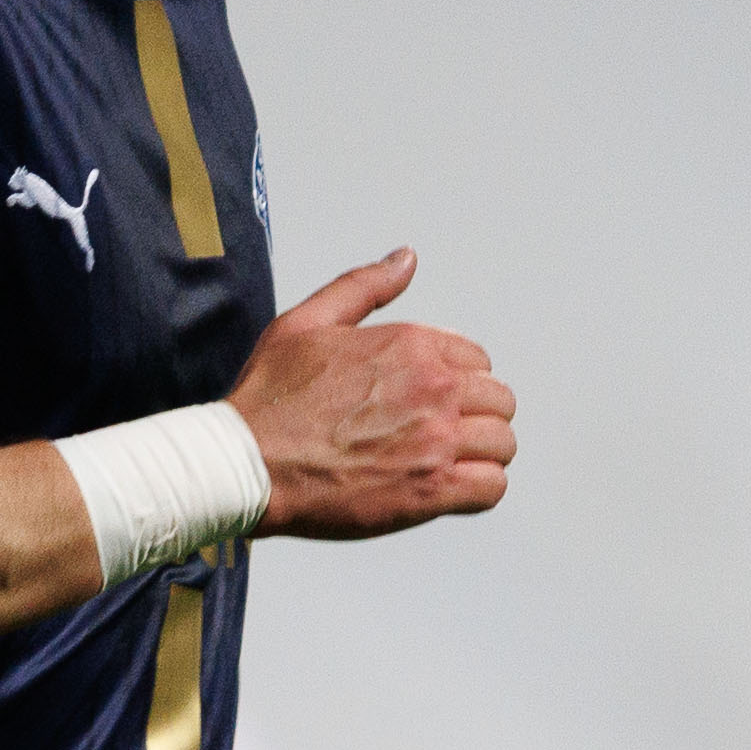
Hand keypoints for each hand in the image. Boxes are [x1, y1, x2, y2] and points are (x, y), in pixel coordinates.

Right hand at [228, 248, 514, 540]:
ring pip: (503, 444)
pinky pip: (492, 488)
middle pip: (498, 401)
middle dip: (475, 417)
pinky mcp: (432, 490)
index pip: (477, 360)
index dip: (458, 382)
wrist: (247, 464)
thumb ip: (364, 286)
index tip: (431, 403)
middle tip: (440, 436)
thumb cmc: (269, 400)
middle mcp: (433, 388)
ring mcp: (437, 440)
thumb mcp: (308, 321)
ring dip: (481, 454)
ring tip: (447, 464)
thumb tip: (405, 259)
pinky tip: (452, 489)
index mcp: (411, 344)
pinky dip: (480, 489)